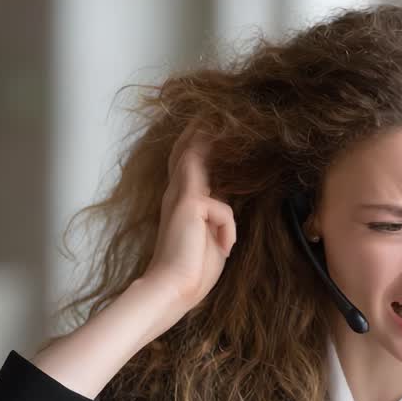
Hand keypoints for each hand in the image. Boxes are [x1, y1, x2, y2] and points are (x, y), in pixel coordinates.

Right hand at [141, 120, 236, 312]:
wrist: (172, 290)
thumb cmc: (191, 272)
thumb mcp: (209, 238)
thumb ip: (215, 218)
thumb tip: (226, 202)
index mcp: (180, 204)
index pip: (186, 167)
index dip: (195, 147)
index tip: (206, 129)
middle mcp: (177, 195)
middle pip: (185, 152)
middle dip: (197, 132)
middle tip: (209, 110)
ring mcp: (182, 198)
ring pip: (195, 157)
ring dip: (206, 137)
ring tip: (215, 116)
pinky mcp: (191, 206)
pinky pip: (224, 207)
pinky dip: (228, 229)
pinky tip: (223, 247)